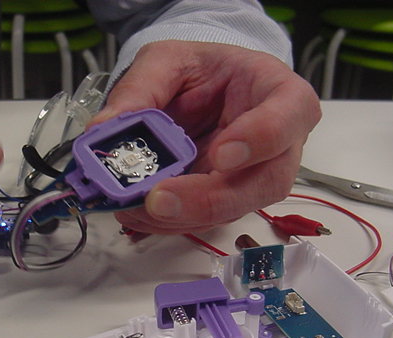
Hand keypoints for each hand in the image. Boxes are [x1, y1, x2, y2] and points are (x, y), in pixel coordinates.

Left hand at [91, 40, 320, 233]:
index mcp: (280, 94)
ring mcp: (253, 179)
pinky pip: (204, 221)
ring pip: (232, 210)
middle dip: (208, 198)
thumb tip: (104, 129)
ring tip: (133, 207)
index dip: (260, 139)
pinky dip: (168, 222)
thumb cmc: (201, 70)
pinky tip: (138, 214)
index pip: (289, 117)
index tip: (220, 154)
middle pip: (265, 182)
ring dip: (180, 216)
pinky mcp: (225, 201)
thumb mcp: (169, 60)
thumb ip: (141, 88)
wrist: (202, 91)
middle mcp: (278, 146)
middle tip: (159, 200)